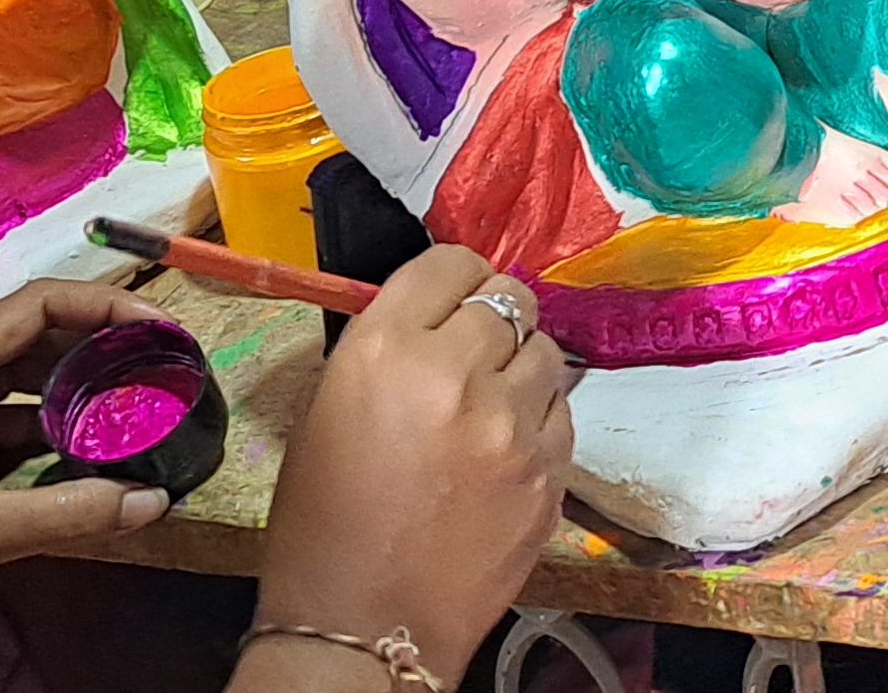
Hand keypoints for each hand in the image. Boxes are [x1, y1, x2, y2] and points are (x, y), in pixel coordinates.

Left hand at [0, 280, 180, 610]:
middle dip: (98, 349)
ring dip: (72, 395)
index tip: (160, 329)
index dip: (105, 306)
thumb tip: (152, 501)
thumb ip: (69, 514)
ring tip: (133, 413)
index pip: (37, 306)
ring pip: (16, 385)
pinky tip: (81, 462)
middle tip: (159, 372)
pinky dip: (42, 435)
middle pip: (31, 338)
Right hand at [255, 248, 577, 686]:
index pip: (449, 264)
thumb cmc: (323, 524)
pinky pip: (564, 415)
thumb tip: (433, 318)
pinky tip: (508, 448)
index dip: (453, 277)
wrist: (366, 624)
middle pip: (510, 299)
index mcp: (385, 350)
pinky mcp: (550, 474)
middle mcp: (457, 374)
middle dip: (493, 317)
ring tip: (493, 401)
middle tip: (476, 348)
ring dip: (522, 366)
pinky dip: (541, 420)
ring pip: (547, 353)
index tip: (452, 295)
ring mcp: (513, 427)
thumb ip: (386, 351)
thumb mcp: (328, 410)